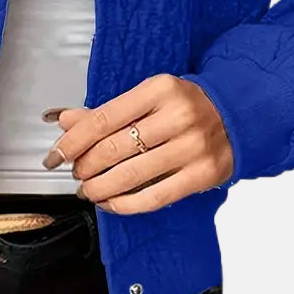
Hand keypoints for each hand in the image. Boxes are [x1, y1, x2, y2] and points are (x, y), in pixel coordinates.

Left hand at [43, 74, 233, 213]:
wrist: (238, 113)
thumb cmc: (186, 104)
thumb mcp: (148, 96)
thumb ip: (106, 110)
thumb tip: (64, 121)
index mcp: (159, 89)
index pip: (102, 118)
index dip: (72, 141)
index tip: (55, 154)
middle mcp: (177, 116)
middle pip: (113, 148)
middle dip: (85, 165)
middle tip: (75, 172)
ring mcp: (192, 147)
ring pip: (130, 175)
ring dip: (99, 187)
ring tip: (87, 190)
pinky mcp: (202, 174)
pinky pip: (154, 196)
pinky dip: (125, 204)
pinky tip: (110, 202)